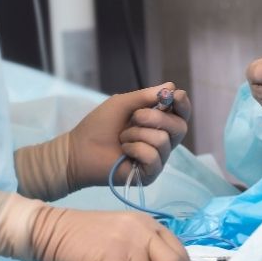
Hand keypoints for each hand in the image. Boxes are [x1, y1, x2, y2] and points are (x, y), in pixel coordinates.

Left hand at [14, 82, 190, 200]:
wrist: (79, 150)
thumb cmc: (99, 126)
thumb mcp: (122, 104)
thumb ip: (146, 96)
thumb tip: (173, 87)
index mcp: (158, 123)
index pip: (182, 114)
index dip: (182, 103)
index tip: (174, 96)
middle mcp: (162, 141)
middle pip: (180, 127)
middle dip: (156, 117)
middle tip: (135, 117)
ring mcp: (157, 158)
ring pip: (164, 140)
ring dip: (137, 134)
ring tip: (122, 138)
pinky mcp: (150, 174)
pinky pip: (154, 156)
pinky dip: (136, 149)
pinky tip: (124, 151)